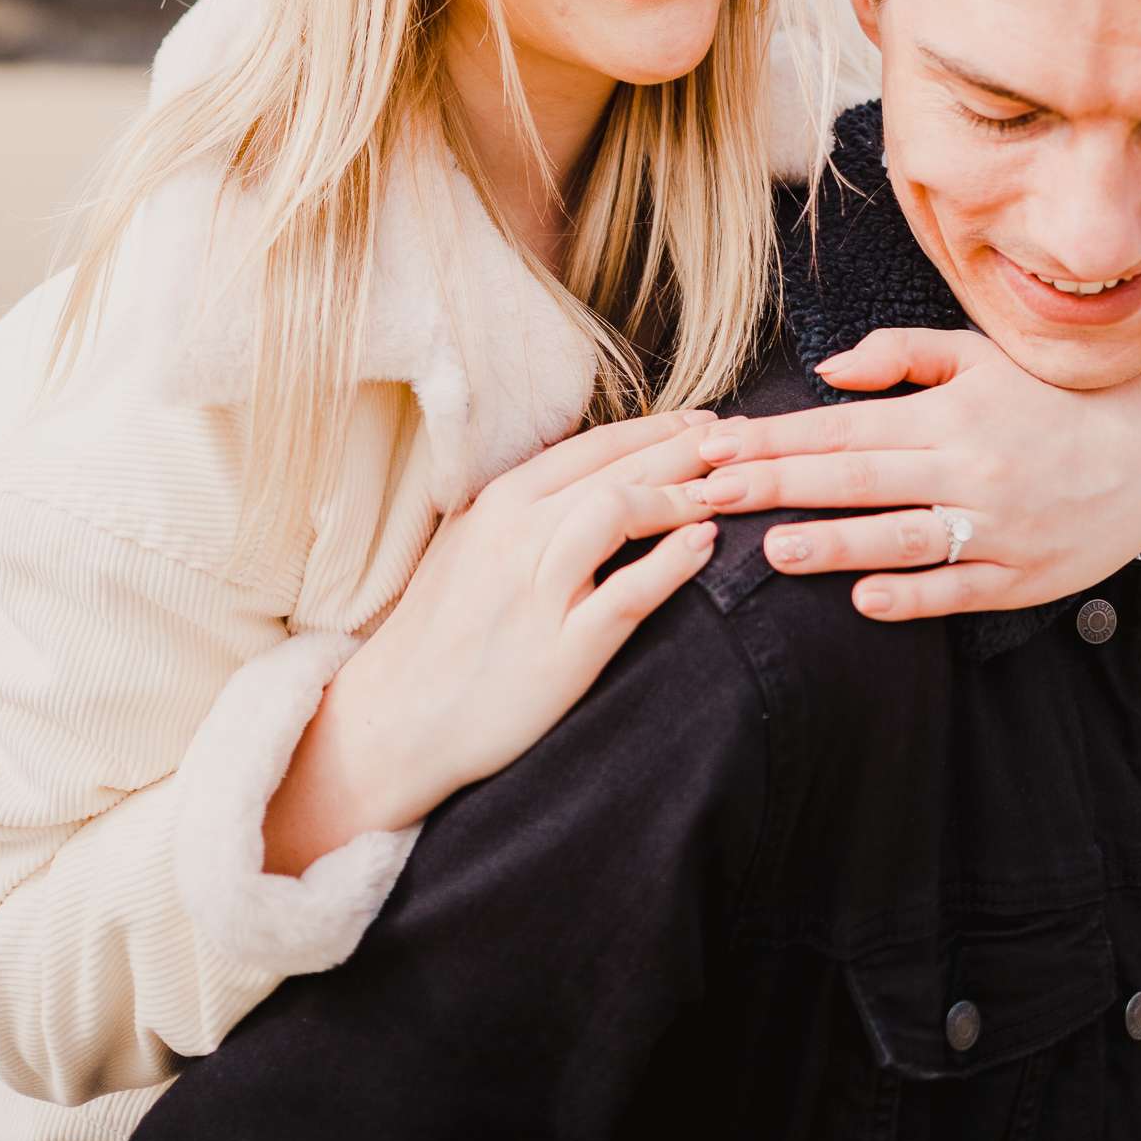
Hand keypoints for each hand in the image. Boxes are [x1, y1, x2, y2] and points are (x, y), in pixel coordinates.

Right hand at [282, 411, 721, 854]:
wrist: (398, 718)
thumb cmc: (436, 633)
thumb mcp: (468, 545)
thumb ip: (519, 506)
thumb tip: (577, 471)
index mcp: (499, 501)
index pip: (593, 446)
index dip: (656, 428)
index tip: (702, 423)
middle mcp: (518, 533)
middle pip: (617, 469)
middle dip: (685, 449)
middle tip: (741, 441)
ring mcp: (538, 590)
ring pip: (620, 514)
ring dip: (682, 493)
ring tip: (732, 487)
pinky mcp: (560, 650)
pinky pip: (626, 596)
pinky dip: (670, 565)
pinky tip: (704, 545)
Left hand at [690, 328, 1140, 621]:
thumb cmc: (1055, 399)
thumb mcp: (981, 357)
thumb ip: (900, 354)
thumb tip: (825, 371)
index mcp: (948, 414)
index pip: (844, 426)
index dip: (776, 437)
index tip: (715, 446)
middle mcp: (968, 468)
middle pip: (857, 478)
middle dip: (778, 485)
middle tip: (710, 493)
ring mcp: (997, 526)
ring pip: (903, 538)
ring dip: (835, 544)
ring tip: (772, 549)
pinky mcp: (1024, 577)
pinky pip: (959, 590)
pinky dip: (913, 598)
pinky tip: (863, 600)